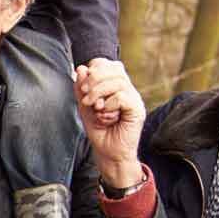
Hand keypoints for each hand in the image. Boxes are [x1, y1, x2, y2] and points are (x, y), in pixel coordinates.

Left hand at [73, 59, 144, 187]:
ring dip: (99, 93)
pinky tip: (105, 116)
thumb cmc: (99, 130)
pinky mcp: (137, 110)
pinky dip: (109, 105)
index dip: (94, 68)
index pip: (108, 64)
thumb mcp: (85, 107)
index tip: (83, 85)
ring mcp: (134, 99)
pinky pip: (122, 97)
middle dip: (95, 79)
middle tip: (85, 96)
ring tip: (93, 107)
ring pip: (118, 82)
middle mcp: (127, 89)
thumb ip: (82, 89)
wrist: (109, 154)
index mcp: (116, 86)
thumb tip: (81, 68)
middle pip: (115, 69)